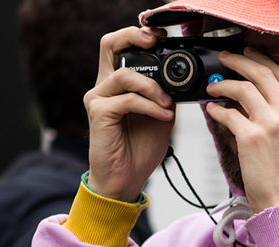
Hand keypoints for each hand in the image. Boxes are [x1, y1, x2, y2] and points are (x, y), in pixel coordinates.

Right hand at [84, 27, 175, 202]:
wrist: (125, 179)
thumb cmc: (139, 150)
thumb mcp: (161, 117)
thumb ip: (165, 96)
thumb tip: (180, 81)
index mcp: (118, 84)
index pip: (120, 46)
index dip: (138, 35)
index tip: (162, 38)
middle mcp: (104, 86)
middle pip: (109, 44)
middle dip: (134, 38)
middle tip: (156, 44)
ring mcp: (98, 98)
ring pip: (124, 74)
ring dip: (153, 87)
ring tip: (168, 104)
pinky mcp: (98, 113)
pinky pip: (127, 99)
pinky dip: (149, 106)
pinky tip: (164, 116)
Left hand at [204, 48, 278, 212]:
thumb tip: (249, 96)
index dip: (261, 59)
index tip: (247, 54)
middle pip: (261, 72)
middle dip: (238, 60)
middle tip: (224, 59)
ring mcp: (271, 125)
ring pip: (242, 87)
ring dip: (223, 84)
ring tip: (213, 87)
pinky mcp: (251, 138)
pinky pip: (227, 113)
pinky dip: (216, 109)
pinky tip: (212, 110)